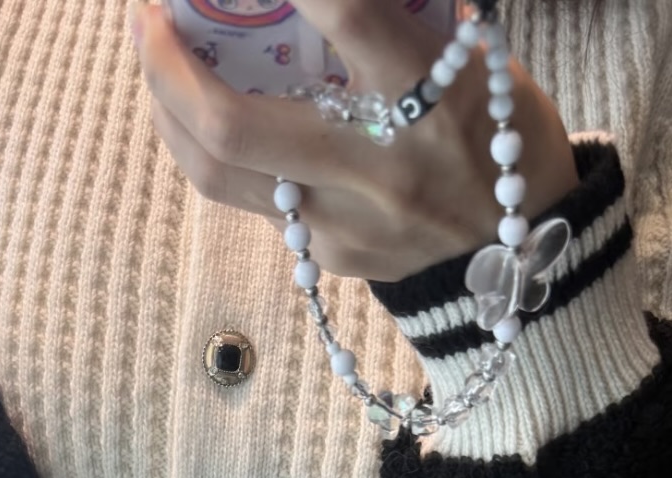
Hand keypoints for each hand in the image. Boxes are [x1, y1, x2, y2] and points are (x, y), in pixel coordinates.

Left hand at [130, 0, 578, 283]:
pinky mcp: (328, 254)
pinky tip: (204, 111)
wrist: (527, 259)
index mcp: (433, 99)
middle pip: (236, 126)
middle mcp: (379, 167)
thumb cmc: (499, 132)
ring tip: (156, 58)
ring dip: (169, 111)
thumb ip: (395, 18)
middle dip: (168, 67)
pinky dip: (218, 146)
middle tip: (145, 16)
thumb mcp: (475, 58)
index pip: (349, 14)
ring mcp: (344, 220)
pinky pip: (253, 195)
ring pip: (221, 173)